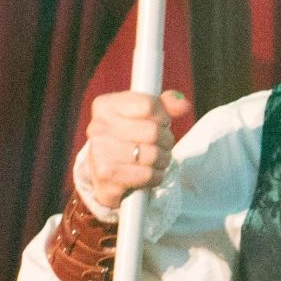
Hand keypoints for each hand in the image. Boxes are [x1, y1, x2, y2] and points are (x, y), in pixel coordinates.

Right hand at [74, 88, 194, 215]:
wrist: (105, 173)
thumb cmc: (127, 140)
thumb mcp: (144, 116)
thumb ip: (165, 105)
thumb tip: (182, 104)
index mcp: (105, 106)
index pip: (149, 105)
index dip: (163, 117)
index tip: (161, 123)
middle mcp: (98, 127)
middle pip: (153, 131)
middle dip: (166, 141)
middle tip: (162, 145)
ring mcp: (99, 152)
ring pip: (153, 155)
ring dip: (163, 160)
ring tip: (156, 160)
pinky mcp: (107, 176)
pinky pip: (148, 175)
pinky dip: (156, 177)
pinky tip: (148, 174)